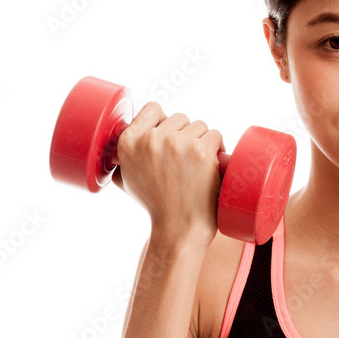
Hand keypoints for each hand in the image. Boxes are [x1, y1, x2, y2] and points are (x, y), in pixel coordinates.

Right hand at [111, 102, 222, 242]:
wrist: (178, 228)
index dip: (164, 120)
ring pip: (199, 126)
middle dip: (186, 135)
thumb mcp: (127, 179)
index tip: (170, 134)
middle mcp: (151, 140)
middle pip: (180, 118)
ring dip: (203, 141)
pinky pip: (215, 135)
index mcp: (129, 142)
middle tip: (186, 160)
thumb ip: (124, 158)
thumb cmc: (156, 206)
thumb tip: (120, 142)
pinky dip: (218, 148)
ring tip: (199, 164)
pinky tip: (213, 164)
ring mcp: (177, 144)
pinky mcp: (201, 151)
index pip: (152, 109)